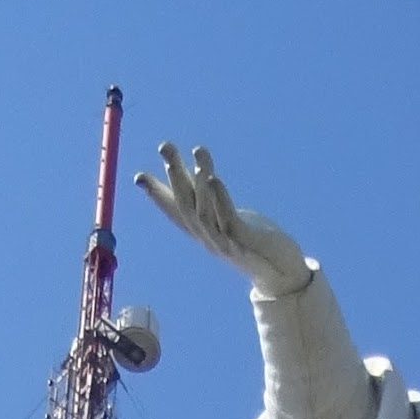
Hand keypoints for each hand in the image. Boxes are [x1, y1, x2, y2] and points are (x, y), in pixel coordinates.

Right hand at [135, 142, 312, 294]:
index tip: (138, 177)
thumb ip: (209, 194)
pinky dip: (220, 199)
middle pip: (186, 205)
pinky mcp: (244, 243)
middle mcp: (208, 238)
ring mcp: (225, 242)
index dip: (157, 195)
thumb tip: (196, 171)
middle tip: (165, 147)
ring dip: (199, 184)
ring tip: (196, 157)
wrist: (281, 272)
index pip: (175, 211)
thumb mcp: (226, 213)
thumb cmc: (252, 240)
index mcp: (202, 231)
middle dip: (174, 175)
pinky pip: (229, 220)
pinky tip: (215, 179)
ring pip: (204, 213)